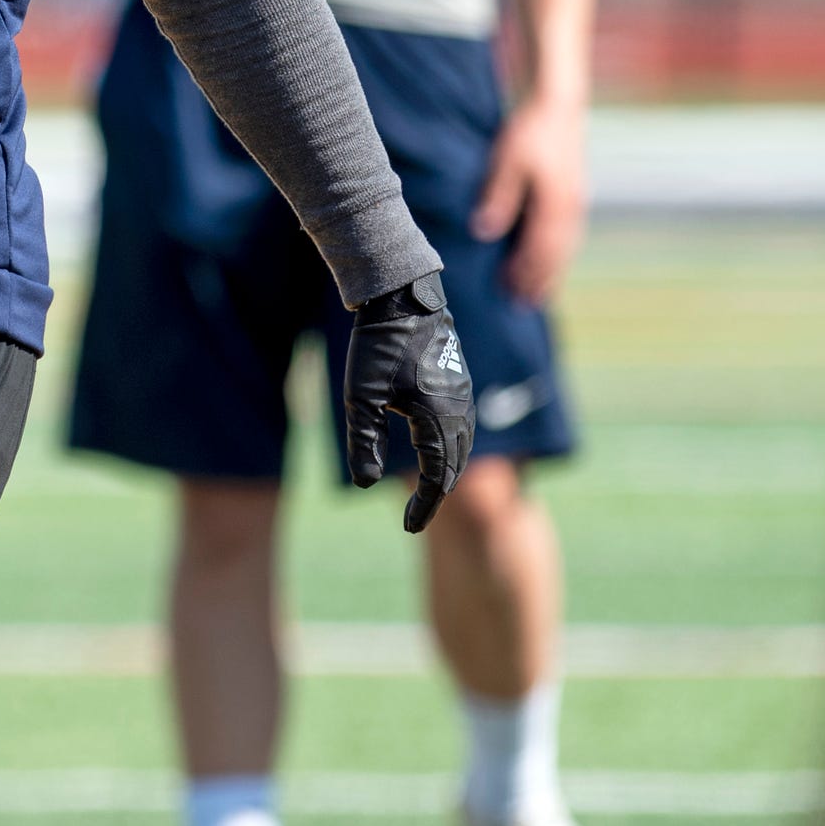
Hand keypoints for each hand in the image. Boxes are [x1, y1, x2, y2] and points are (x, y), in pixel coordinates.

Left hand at [341, 273, 475, 531]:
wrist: (401, 297)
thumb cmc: (377, 346)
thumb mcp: (361, 397)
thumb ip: (364, 442)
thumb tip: (366, 483)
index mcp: (438, 419)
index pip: (437, 479)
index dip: (423, 507)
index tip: (408, 528)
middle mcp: (459, 411)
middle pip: (454, 467)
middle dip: (436, 494)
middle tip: (415, 516)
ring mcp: (463, 396)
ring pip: (462, 447)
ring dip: (446, 472)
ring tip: (426, 491)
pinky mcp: (459, 383)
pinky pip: (462, 427)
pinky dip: (451, 449)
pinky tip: (434, 451)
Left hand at [473, 92, 587, 304]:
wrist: (557, 104)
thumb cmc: (530, 130)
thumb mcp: (508, 161)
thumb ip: (498, 197)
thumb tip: (483, 232)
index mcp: (556, 204)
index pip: (540, 251)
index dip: (526, 274)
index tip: (510, 292)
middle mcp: (571, 209)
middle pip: (557, 256)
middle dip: (540, 282)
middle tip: (523, 306)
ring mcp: (576, 203)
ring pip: (566, 248)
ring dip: (551, 272)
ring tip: (538, 294)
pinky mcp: (574, 195)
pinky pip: (569, 236)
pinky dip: (559, 254)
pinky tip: (549, 259)